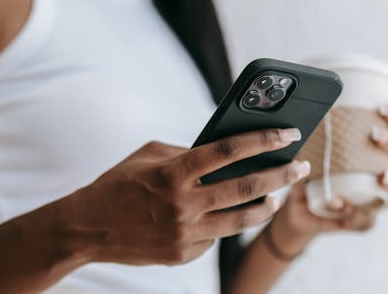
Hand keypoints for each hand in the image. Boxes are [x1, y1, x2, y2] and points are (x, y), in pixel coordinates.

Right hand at [65, 128, 310, 265]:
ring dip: (266, 205)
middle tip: (300, 166)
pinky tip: (229, 212)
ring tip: (277, 194)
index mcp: (172, 172)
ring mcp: (184, 234)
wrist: (88, 227)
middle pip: (246, 188)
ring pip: (241, 220)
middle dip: (281, 175)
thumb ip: (185, 152)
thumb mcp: (148, 155)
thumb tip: (223, 154)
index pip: (227, 151)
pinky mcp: (183, 254)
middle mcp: (182, 204)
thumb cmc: (118, 183)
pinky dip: (225, 222)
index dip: (261, 140)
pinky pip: (215, 236)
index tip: (288, 133)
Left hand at [270, 103, 387, 241]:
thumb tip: (300, 113)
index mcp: (378, 148)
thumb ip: (309, 132)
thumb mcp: (309, 147)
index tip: (381, 107)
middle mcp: (387, 170)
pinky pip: (365, 219)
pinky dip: (352, 211)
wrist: (298, 206)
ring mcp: (379, 197)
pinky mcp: (362, 220)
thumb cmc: (311, 168)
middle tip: (376, 135)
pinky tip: (336, 200)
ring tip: (382, 176)